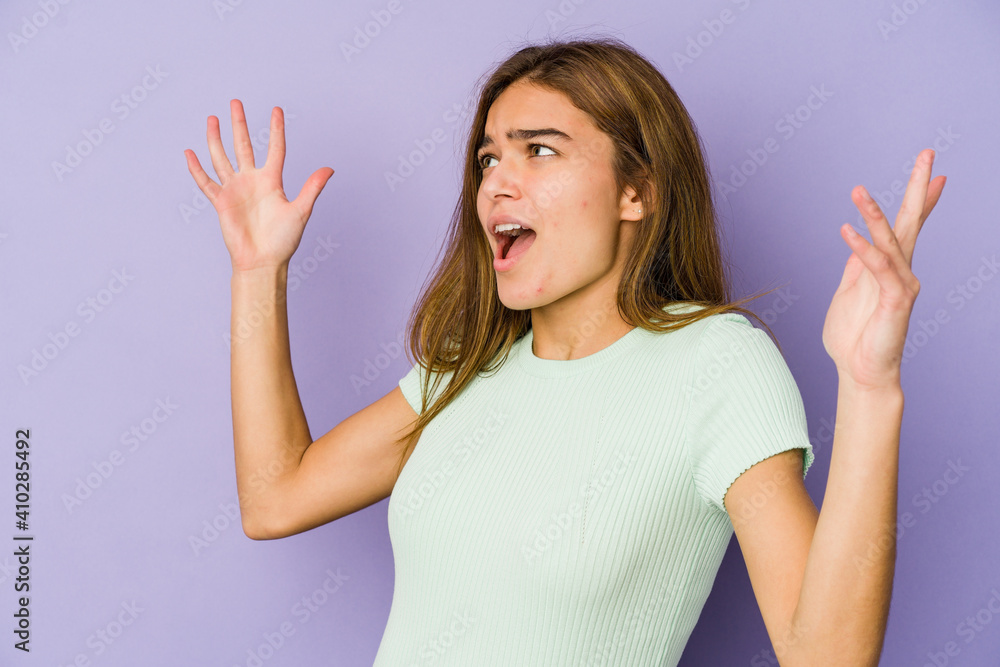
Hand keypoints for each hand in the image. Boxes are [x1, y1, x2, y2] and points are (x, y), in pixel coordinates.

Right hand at [184, 99, 333, 272]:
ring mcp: (235, 190)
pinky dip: (197, 169)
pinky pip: (206, 182)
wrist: (263, 261)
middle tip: (236, 102)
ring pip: (222, 158)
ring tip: (212, 118)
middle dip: (240, 124)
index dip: (276, 129)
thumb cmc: (284, 240)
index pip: (275, 148)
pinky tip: (190, 153)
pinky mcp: (221, 202)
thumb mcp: (301, 211)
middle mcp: (252, 181)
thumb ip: (312, 188)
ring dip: (216, 139)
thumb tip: (330, 169)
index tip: (276, 109)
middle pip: (244, 145)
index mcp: (272, 181)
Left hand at [822, 148, 946, 389]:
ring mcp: (901, 284)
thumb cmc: (854, 337)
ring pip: (890, 240)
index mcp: (889, 267)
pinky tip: (846, 230)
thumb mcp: (849, 291)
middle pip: (911, 223)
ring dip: (873, 214)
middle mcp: (901, 271)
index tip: (933, 172)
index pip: (905, 227)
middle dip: (918, 189)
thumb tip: (857, 240)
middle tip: (928, 154)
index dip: (919, 199)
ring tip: (858, 190)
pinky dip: (861, 248)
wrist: (860, 372)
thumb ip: (856, 265)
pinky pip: (876, 267)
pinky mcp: (894, 299)